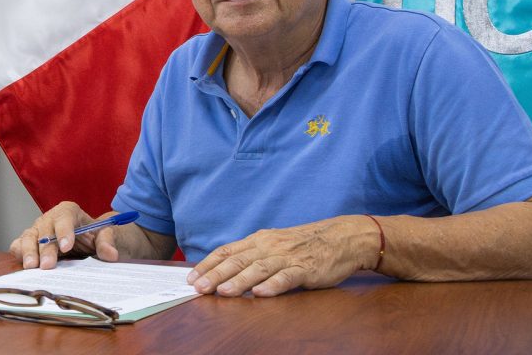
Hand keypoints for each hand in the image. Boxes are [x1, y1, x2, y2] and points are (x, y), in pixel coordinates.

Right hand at [9, 202, 120, 269]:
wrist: (86, 242)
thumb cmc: (94, 235)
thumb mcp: (105, 236)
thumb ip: (107, 242)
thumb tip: (110, 254)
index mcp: (69, 211)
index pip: (64, 217)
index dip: (64, 231)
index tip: (66, 247)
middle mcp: (49, 219)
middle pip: (45, 230)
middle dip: (46, 248)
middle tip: (48, 265)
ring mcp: (37, 231)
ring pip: (28, 237)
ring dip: (29, 252)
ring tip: (32, 267)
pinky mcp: (29, 243)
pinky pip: (18, 246)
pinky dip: (18, 254)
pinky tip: (22, 265)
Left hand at [187, 215, 378, 297]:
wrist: (341, 238)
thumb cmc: (304, 244)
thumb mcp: (274, 244)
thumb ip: (252, 255)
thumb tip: (225, 270)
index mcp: (259, 240)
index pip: (227, 251)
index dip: (207, 264)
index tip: (191, 278)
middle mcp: (269, 246)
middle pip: (238, 260)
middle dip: (215, 275)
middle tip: (198, 288)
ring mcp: (287, 256)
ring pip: (259, 268)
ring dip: (239, 281)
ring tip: (223, 292)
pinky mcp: (306, 268)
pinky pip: (287, 277)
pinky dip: (273, 285)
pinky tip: (261, 293)